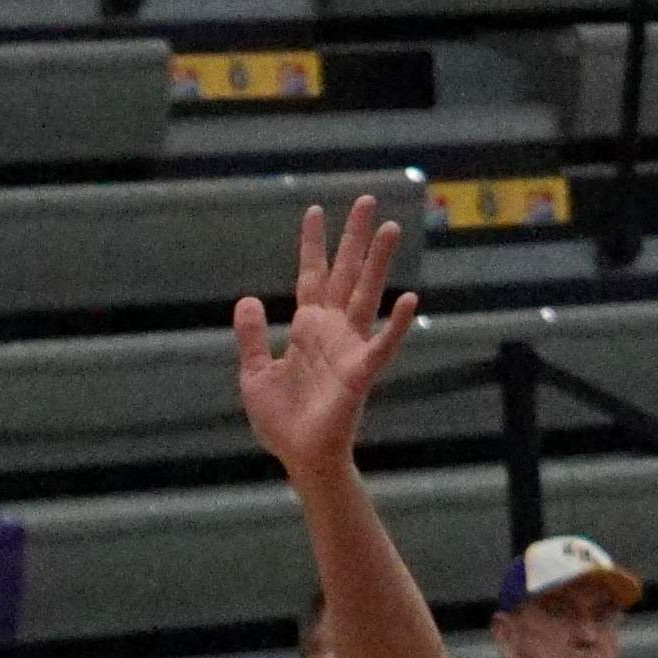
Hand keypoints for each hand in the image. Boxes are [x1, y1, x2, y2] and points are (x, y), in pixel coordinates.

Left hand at [232, 195, 421, 480]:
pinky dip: (395, 323)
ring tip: (390, 228)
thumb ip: (251, 336)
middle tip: (366, 199)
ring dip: (378, 262)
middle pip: (346, 273)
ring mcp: (349, 348)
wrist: (300, 458)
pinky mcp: (360, 373)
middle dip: (354, 237)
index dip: (313, 245)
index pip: (312, 276)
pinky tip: (409, 299)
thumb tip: (248, 299)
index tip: (315, 210)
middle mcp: (332, 330)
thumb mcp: (253, 374)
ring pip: (366, 294)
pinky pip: (382, 344)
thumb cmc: (282, 421)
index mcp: (307, 328)